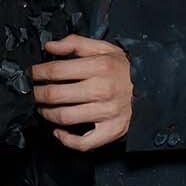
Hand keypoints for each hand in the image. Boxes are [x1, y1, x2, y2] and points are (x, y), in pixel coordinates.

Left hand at [32, 35, 133, 151]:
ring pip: (64, 117)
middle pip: (55, 95)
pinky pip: (83, 142)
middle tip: (32, 93)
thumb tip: (49, 46)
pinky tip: (58, 132)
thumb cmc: (124, 68)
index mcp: (98, 67)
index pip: (56, 71)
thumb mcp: (103, 48)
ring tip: (41, 108)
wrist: (154, 88)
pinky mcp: (111, 131)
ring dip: (46, 114)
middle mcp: (101, 90)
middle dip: (37, 94)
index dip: (37, 73)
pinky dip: (66, 139)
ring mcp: (106, 113)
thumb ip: (75, 43)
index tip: (31, 75)